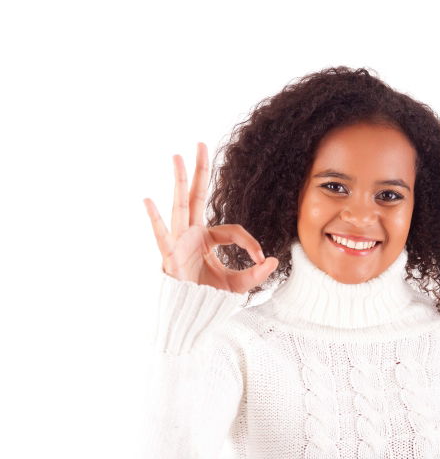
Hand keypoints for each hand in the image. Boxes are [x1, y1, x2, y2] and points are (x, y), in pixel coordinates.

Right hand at [143, 141, 278, 291]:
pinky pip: (162, 236)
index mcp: (207, 239)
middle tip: (200, 143)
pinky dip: (155, 220)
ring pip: (180, 206)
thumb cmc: (209, 299)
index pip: (232, 229)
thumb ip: (256, 274)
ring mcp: (179, 241)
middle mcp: (192, 234)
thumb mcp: (238, 285)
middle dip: (200, 170)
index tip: (261, 258)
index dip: (250, 242)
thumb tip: (272, 260)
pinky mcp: (171, 255)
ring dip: (179, 181)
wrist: (191, 314)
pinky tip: (148, 201)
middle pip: (197, 196)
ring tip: (176, 157)